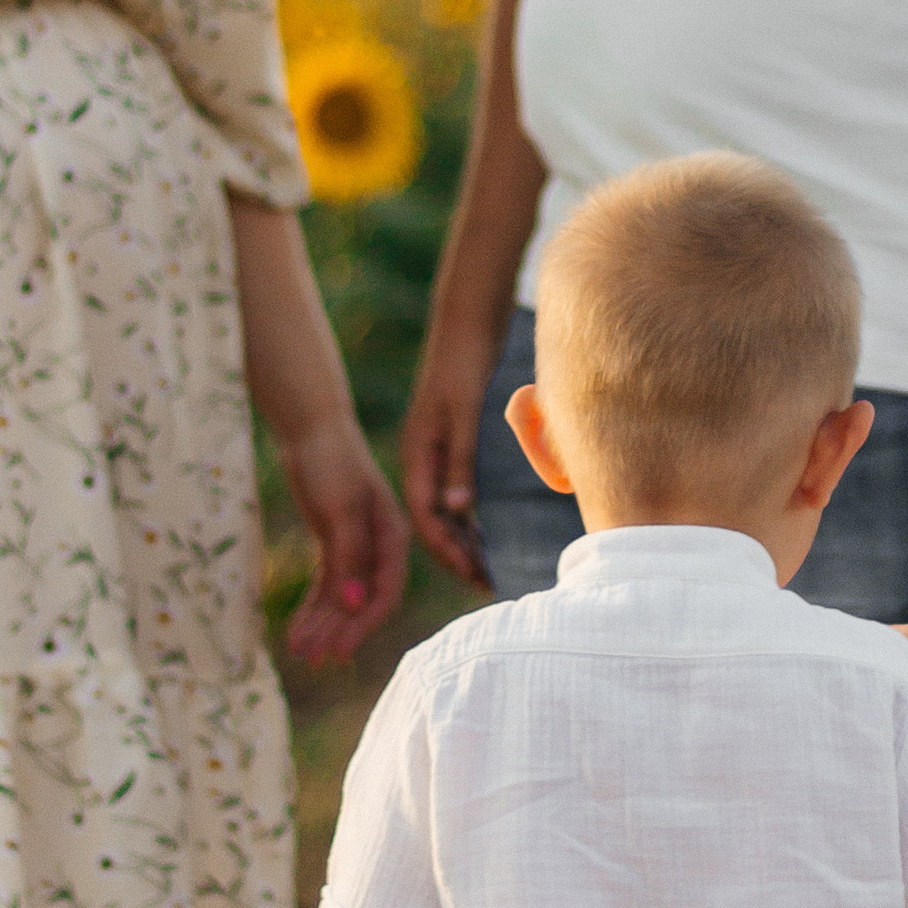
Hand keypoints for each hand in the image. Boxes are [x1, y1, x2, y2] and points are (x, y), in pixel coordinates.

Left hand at [279, 417, 411, 662]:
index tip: (339, 651)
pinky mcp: (335, 543)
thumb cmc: (331, 461)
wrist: (311, 429)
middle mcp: (379, 546)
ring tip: (298, 651)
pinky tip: (297, 629)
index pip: (385, 593)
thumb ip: (349, 558)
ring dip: (322, 624)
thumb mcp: (340, 510)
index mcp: (392, 537)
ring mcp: (357, 546)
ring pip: (342, 597)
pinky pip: (327, 584)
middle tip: (311, 659)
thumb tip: (354, 605)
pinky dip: (313, 606)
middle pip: (362, 601)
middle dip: (337, 631)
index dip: (363, 626)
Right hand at [399, 321, 499, 586]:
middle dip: (456, 553)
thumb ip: (461, 460)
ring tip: (489, 568)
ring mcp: (437, 452)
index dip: (446, 548)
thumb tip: (458, 510)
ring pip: (447, 508)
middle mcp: (423, 458)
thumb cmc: (465, 364)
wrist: (467, 324)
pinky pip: (458, 491)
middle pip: (435, 519)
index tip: (471, 573)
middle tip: (485, 582)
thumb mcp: (464, 412)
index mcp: (418, 453)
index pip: (426, 515)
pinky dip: (472, 515)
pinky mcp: (453, 444)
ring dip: (465, 538)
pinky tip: (490, 532)